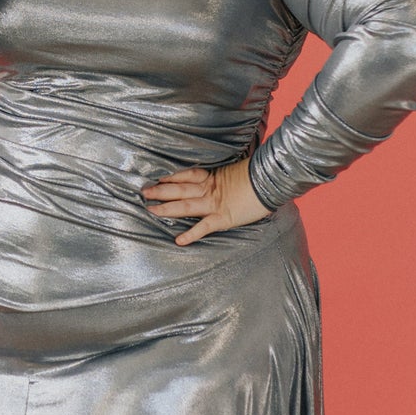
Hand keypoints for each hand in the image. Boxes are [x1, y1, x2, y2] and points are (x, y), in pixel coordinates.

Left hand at [141, 157, 274, 244]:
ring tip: (150, 210)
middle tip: (143, 192)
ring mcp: (216, 204)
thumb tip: (219, 177)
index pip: (187, 175)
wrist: (272, 182)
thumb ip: (224, 177)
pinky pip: (204, 227)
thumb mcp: (237, 173)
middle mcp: (210, 190)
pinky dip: (192, 234)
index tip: (156, 177)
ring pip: (186, 205)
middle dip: (160, 191)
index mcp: (213, 178)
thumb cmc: (258, 178)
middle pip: (180, 189)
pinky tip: (179, 241)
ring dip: (167, 208)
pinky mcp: (224, 218)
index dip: (171, 176)